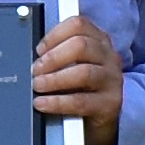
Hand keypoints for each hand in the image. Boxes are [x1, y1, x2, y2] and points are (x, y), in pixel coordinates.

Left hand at [29, 14, 124, 131]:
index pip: (79, 25)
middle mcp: (109, 56)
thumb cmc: (81, 88)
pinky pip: (81, 101)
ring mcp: (112, 79)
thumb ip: (58, 55)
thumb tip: (32, 56)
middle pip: (82, 45)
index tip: (39, 49)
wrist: (100, 119)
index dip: (54, 35)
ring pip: (84, 73)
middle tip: (35, 70)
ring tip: (37, 85)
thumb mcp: (73, 65)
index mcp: (99, 41)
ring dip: (54, 79)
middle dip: (53, 58)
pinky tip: (43, 103)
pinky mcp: (109, 103)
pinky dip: (58, 102)